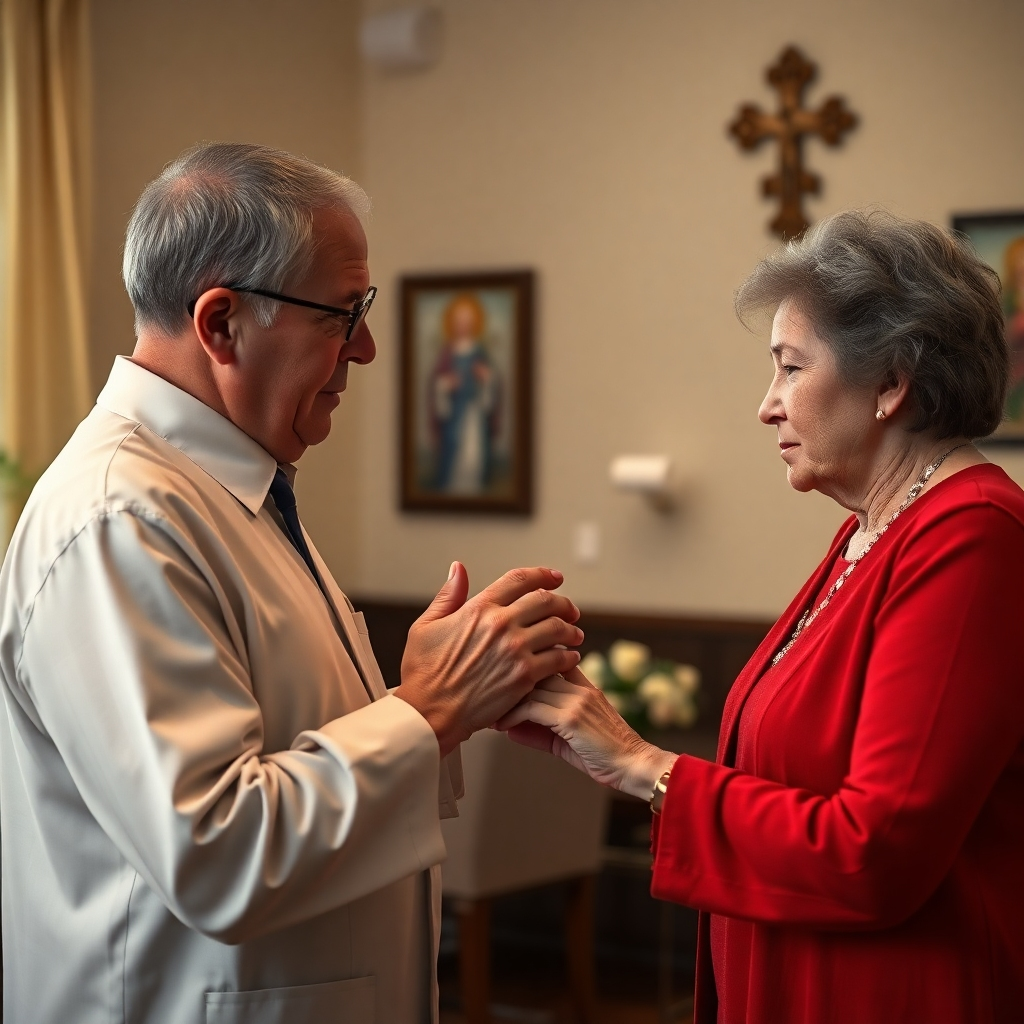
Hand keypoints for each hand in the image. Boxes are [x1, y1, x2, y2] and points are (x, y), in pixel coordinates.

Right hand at [395, 563, 583, 756]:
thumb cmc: (424, 673)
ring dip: (571, 630)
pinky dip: (569, 657)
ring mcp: (515, 650)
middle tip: (570, 610)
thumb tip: (458, 569)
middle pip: (546, 601)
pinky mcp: (525, 676)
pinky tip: (569, 659)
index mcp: (479, 608)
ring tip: (574, 635)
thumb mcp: (426, 625)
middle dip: (563, 603)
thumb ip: (448, 595)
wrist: (430, 712)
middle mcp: (501, 624)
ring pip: (558, 628)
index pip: (520, 580)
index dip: (542, 575)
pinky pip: (558, 659)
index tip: (554, 577)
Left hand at [494, 668, 676, 799]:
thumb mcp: (568, 737)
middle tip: (484, 691)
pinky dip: (512, 715)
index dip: (521, 666)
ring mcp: (576, 699)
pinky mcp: (572, 717)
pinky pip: (533, 708)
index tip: (497, 676)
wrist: (634, 765)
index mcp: (581, 684)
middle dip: (507, 679)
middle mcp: (579, 686)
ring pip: (530, 685)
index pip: (547, 659)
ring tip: (488, 708)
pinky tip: (500, 724)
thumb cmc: (603, 754)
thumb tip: (508, 728)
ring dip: (505, 697)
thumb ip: (540, 729)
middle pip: (534, 668)